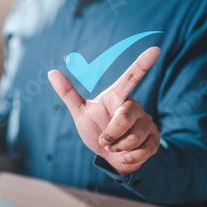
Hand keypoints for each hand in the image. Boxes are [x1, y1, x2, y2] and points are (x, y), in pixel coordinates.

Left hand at [48, 47, 160, 175]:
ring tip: (115, 146)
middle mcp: (135, 106)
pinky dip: (128, 158)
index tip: (155, 48)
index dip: (142, 63)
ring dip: (118, 148)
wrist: (110, 157)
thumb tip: (51, 72)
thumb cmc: (96, 130)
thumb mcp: (80, 113)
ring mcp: (148, 122)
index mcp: (118, 96)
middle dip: (110, 134)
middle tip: (104, 140)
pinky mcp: (155, 139)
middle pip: (124, 117)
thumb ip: (68, 93)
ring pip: (134, 137)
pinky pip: (143, 150)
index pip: (131, 77)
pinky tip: (124, 156)